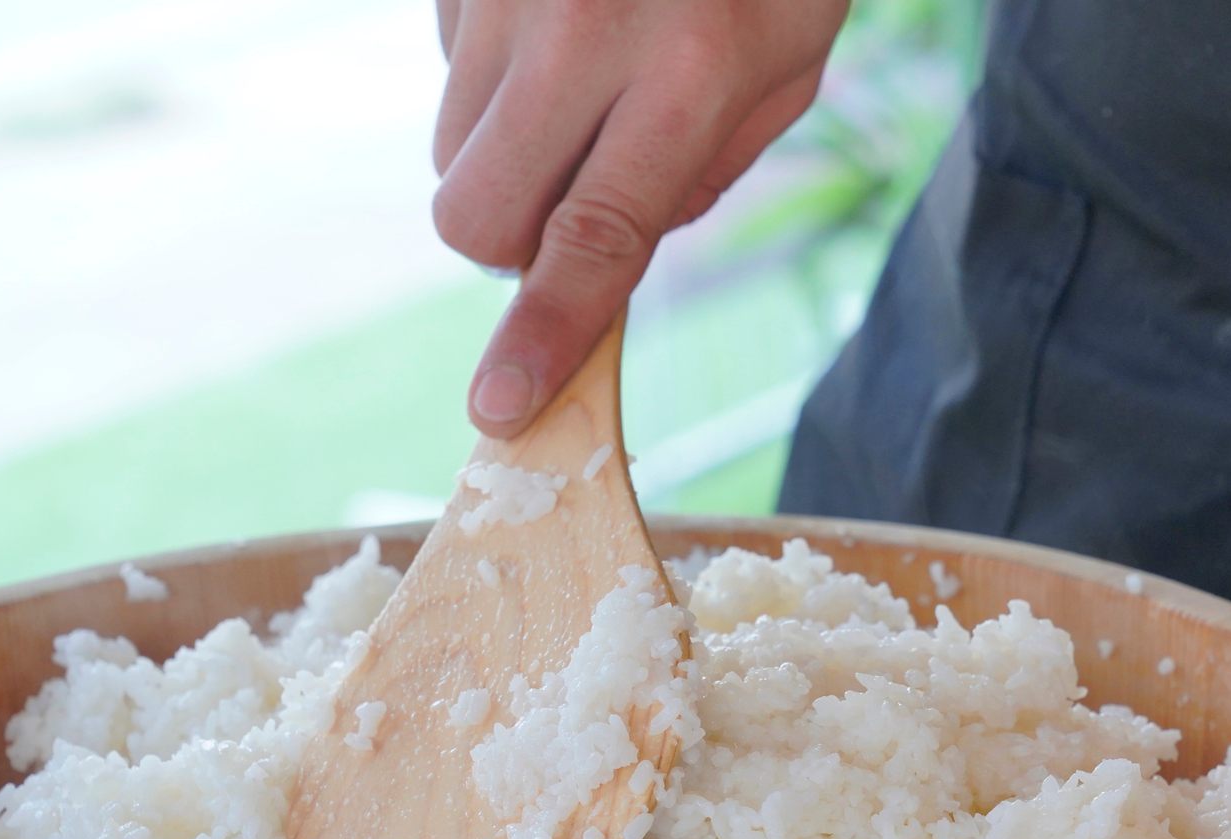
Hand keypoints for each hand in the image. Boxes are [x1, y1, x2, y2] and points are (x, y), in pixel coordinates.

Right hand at [431, 0, 848, 433]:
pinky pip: (444, 68)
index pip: (592, 240)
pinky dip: (492, 78)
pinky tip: (555, 23)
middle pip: (474, 214)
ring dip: (503, 156)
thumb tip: (596, 260)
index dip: (542, 335)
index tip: (500, 407)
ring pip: (448, 149)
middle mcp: (581, 29)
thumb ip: (696, 176)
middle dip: (507, 243)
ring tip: (581, 85)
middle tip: (567, 202)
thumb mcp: (786, 69)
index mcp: (688, 73)